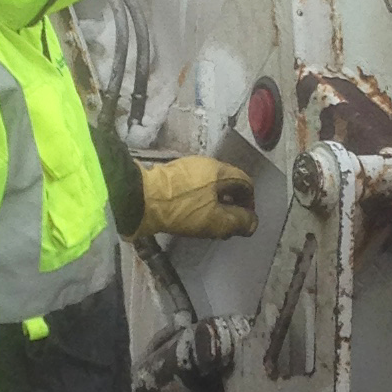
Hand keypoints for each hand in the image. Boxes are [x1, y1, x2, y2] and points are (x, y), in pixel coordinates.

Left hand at [136, 156, 257, 238]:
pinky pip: (193, 190)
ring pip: (209, 188)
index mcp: (219, 170)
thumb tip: (252, 223)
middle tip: (226, 227)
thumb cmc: (182, 209)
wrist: (139, 200)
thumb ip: (238, 221)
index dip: (249, 203)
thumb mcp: (215, 220)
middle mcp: (204, 164)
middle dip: (231, 206)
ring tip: (208, 226)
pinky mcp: (170, 178)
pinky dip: (198, 203)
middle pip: (227, 185)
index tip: (242, 221)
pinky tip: (190, 218)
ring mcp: (186, 169)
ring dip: (214, 207)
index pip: (245, 182)